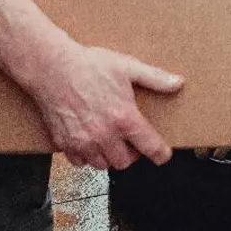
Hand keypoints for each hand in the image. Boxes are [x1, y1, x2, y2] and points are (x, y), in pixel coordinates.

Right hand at [29, 41, 183, 169]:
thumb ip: (155, 78)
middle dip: (131, 154)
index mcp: (124, 118)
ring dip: (109, 156)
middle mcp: (105, 135)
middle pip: (125, 162)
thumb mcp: (127, 67)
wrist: (52, 67)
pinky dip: (86, 156)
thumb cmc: (89, 65)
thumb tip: (178, 83)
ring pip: (103, 165)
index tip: (163, 155)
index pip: (150, 147)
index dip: (160, 154)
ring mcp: (83, 142)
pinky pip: (80, 162)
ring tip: (109, 139)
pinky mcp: (65, 144)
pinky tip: (89, 140)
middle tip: (129, 140)